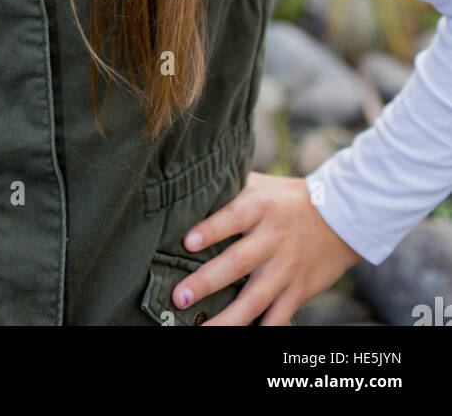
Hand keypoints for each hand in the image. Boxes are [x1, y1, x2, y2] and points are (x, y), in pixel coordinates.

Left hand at [172, 171, 363, 325]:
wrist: (341, 215)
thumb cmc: (287, 198)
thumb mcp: (260, 185)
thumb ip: (230, 189)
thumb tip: (190, 191)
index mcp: (261, 208)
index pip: (233, 217)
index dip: (210, 230)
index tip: (186, 242)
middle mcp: (273, 239)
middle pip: (238, 262)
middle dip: (207, 281)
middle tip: (180, 297)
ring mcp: (286, 268)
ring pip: (256, 298)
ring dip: (228, 318)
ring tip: (202, 330)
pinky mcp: (299, 290)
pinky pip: (279, 316)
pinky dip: (262, 330)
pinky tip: (240, 337)